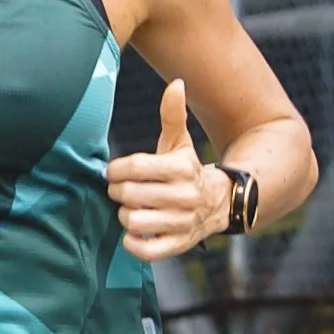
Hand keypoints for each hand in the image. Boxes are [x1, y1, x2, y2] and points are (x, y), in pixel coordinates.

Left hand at [105, 79, 229, 260]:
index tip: (114, 172)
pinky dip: (133, 242)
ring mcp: (182, 223)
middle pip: (129, 194)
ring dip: (124, 215)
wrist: (219, 204)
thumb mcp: (180, 143)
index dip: (115, 169)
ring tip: (130, 209)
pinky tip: (134, 231)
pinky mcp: (178, 245)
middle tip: (120, 191)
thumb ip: (173, 114)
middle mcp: (184, 197)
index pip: (134, 167)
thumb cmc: (188, 170)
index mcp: (182, 168)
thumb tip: (177, 83)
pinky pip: (145, 250)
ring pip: (133, 221)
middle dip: (117, 192)